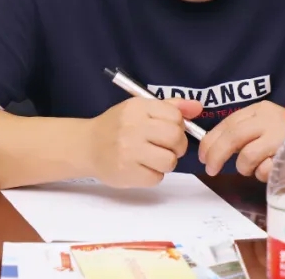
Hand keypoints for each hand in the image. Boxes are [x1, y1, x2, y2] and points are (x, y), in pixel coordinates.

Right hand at [86, 97, 202, 187]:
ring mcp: (129, 151)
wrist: (86, 146)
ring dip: (167, 162)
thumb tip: (197, 107)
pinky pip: (156, 177)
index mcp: (138, 108)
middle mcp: (133, 127)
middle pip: (175, 138)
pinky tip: (142, 168)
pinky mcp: (126, 172)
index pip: (175, 116)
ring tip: (154, 158)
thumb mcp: (140, 109)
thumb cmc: (117, 126)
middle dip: (178, 146)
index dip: (178, 126)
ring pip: (169, 160)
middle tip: (168, 148)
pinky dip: (154, 175)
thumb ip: (170, 107)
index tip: (170, 130)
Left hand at [198, 101, 284, 181]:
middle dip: (217, 155)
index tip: (202, 155)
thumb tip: (212, 150)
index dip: (210, 140)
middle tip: (211, 169)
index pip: (227, 123)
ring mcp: (280, 135)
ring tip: (253, 169)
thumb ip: (243, 134)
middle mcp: (268, 118)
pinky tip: (271, 169)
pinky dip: (263, 173)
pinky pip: (265, 169)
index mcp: (259, 110)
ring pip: (247, 156)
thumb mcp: (265, 126)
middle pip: (233, 137)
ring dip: (244, 168)